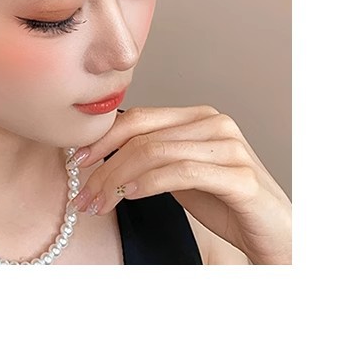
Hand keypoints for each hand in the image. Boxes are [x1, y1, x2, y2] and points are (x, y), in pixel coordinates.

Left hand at [68, 104, 291, 263]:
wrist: (276, 234)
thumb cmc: (227, 204)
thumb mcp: (181, 175)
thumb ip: (152, 158)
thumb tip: (101, 154)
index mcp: (198, 117)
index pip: (140, 117)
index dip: (103, 137)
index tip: (77, 161)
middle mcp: (215, 123)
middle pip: (142, 135)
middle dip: (104, 164)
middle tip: (82, 194)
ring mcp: (230, 147)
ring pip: (155, 152)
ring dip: (117, 179)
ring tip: (97, 203)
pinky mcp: (240, 176)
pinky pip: (182, 173)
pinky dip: (148, 183)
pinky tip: (127, 197)